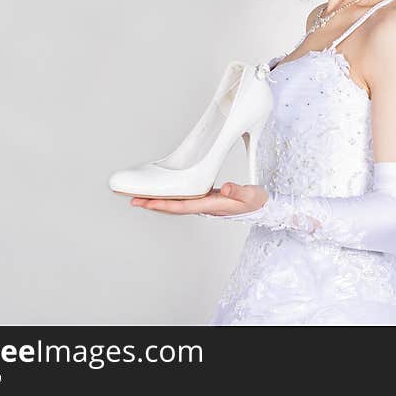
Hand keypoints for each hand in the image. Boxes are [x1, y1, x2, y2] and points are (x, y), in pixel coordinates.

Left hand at [130, 182, 268, 215]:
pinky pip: (182, 198)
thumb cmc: (257, 202)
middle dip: (153, 204)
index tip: (146, 201)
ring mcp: (203, 203)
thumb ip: (239, 192)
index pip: (181, 206)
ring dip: (158, 201)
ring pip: (176, 203)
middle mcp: (204, 206)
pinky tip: (164, 191)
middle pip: (173, 207)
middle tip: (133, 199)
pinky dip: (170, 196)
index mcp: (211, 206)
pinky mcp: (206, 198)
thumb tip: (226, 188)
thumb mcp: (251, 195)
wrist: (263, 207)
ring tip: (142, 196)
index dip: (162, 204)